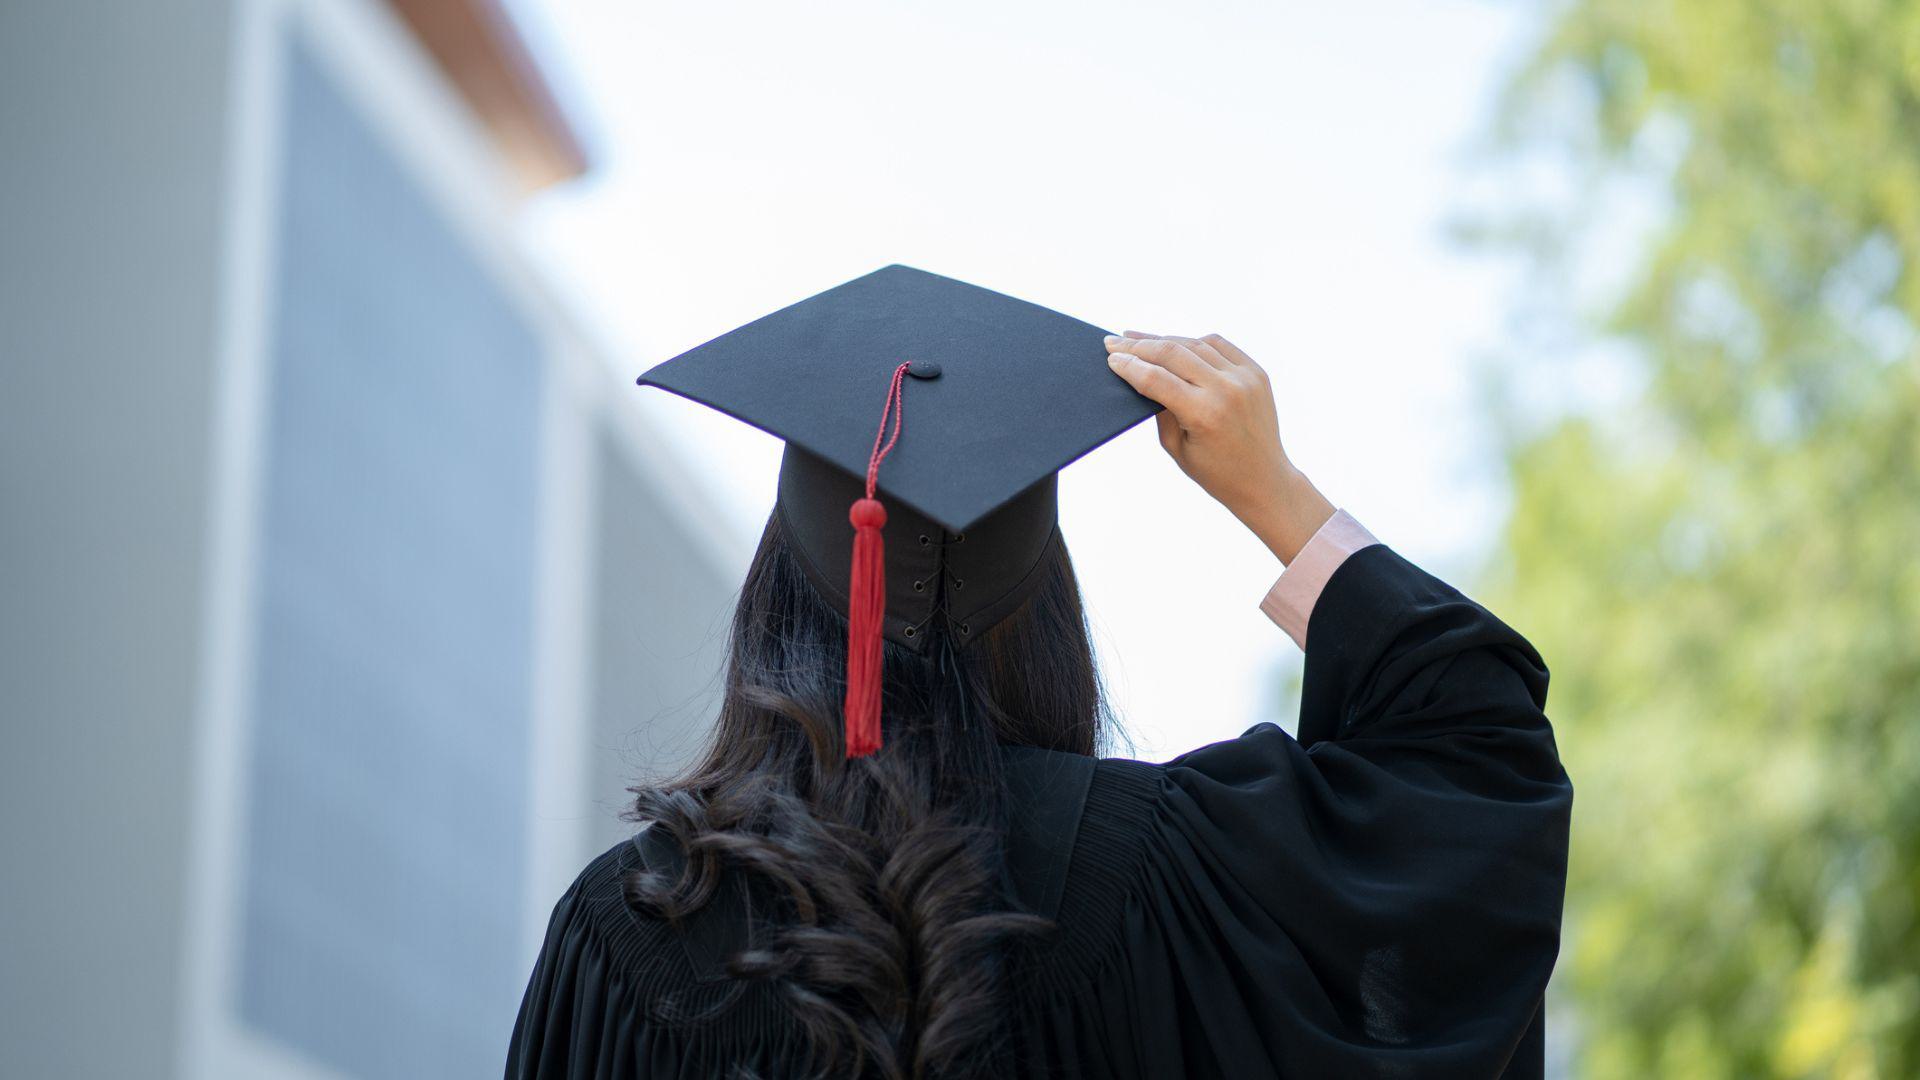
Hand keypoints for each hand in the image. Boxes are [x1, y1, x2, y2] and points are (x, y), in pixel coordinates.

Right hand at [1104, 331, 1334, 563]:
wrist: (1264, 479)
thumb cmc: (1217, 473)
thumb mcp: (1177, 448)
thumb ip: (1159, 410)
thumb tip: (1141, 375)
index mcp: (1204, 414)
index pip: (1156, 379)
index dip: (1129, 366)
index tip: (1111, 358)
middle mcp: (1226, 390)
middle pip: (1172, 353)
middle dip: (1139, 345)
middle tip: (1114, 342)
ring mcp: (1245, 378)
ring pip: (1195, 344)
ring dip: (1164, 339)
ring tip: (1139, 339)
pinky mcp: (1256, 372)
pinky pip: (1219, 345)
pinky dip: (1194, 342)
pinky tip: (1175, 343)